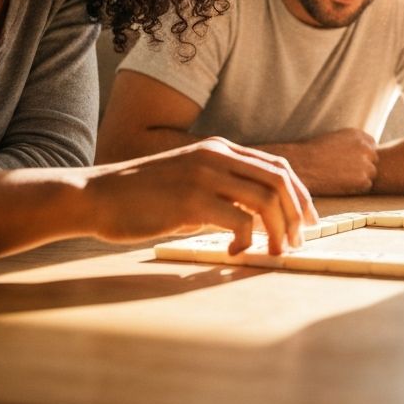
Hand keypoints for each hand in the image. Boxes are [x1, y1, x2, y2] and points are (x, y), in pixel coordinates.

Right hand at [87, 137, 316, 253]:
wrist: (95, 196)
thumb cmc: (140, 196)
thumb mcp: (188, 182)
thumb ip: (220, 192)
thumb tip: (253, 220)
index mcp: (219, 149)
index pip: (277, 167)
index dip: (300, 195)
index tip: (308, 221)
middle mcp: (216, 156)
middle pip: (279, 181)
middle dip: (297, 214)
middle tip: (297, 242)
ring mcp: (204, 175)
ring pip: (265, 200)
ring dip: (278, 230)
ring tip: (274, 252)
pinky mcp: (190, 200)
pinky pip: (238, 220)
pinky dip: (247, 241)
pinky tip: (236, 253)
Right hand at [263, 129, 378, 195]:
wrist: (302, 165)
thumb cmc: (313, 152)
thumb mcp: (336, 138)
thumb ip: (352, 143)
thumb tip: (362, 152)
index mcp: (358, 135)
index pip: (371, 146)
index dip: (361, 156)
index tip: (349, 161)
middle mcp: (365, 147)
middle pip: (373, 160)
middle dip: (363, 166)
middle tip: (344, 172)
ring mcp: (366, 163)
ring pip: (370, 174)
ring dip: (360, 178)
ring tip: (340, 178)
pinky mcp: (363, 180)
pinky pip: (366, 186)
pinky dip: (356, 188)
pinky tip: (340, 184)